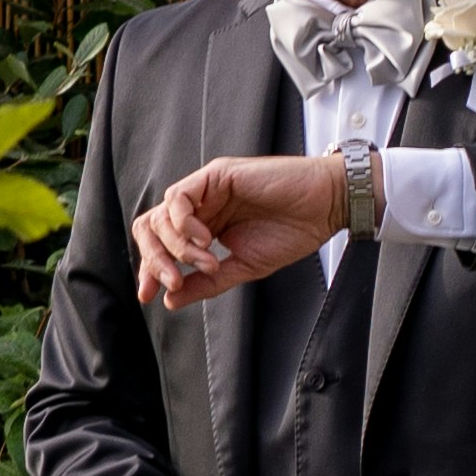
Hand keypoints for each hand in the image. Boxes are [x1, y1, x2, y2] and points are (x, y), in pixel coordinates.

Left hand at [133, 152, 342, 309]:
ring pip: (162, 215)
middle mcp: (200, 207)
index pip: (161, 245)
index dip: (149, 269)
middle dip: (154, 259)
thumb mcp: (243, 267)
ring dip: (177, 246)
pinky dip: (184, 223)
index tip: (149, 295)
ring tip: (205, 262)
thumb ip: (206, 283)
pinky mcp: (215, 175)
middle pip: (151, 228)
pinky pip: (179, 197)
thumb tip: (169, 300)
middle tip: (172, 281)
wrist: (325, 207)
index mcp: (204, 227)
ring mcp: (205, 189)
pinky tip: (205, 240)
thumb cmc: (293, 231)